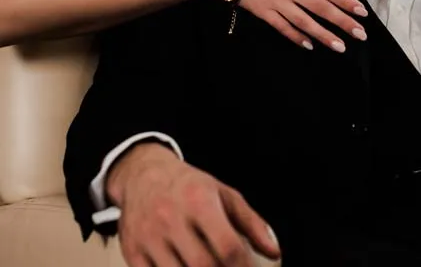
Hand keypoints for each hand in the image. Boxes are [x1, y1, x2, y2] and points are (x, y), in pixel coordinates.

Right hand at [108, 144, 279, 266]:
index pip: (227, 246)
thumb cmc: (190, 187)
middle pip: (203, 266)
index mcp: (199, 200)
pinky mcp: (132, 253)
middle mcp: (172, 218)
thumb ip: (251, 223)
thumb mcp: (224, 195)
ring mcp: (149, 237)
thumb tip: (275, 252)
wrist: (143, 176)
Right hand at [237, 0, 368, 52]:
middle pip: (321, 7)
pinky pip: (283, 27)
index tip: (361, 12)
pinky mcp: (263, 13)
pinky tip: (310, 45)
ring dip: (324, 35)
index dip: (345, 1)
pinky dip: (297, 37)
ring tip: (340, 46)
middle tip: (360, 35)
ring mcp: (276, 2)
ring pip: (305, 22)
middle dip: (342, 22)